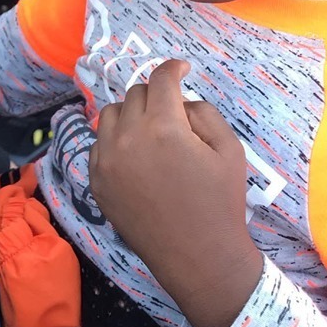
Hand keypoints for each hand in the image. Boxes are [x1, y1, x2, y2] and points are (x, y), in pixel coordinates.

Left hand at [88, 60, 262, 326]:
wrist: (199, 258)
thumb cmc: (220, 203)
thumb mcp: (229, 150)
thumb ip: (204, 112)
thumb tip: (180, 98)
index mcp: (164, 127)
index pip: (161, 79)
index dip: (174, 68)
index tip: (182, 68)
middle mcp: (128, 138)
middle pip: (135, 94)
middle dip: (156, 95)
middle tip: (173, 111)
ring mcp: (107, 160)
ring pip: (111, 114)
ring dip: (131, 114)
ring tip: (151, 131)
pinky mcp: (96, 181)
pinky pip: (99, 143)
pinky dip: (116, 140)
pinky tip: (136, 155)